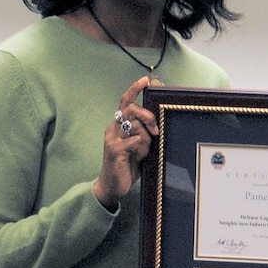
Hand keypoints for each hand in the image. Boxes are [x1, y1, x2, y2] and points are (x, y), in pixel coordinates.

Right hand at [93, 77, 159, 207]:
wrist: (112, 187)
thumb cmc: (127, 166)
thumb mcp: (138, 146)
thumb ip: (142, 133)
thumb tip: (155, 123)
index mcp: (118, 126)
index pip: (124, 103)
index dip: (134, 90)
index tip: (145, 80)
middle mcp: (112, 129)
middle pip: (132, 110)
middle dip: (148, 117)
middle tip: (155, 130)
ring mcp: (112, 139)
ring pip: (136, 126)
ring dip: (146, 140)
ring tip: (142, 153)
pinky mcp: (115, 150)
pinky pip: (136, 141)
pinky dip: (141, 149)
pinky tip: (137, 158)